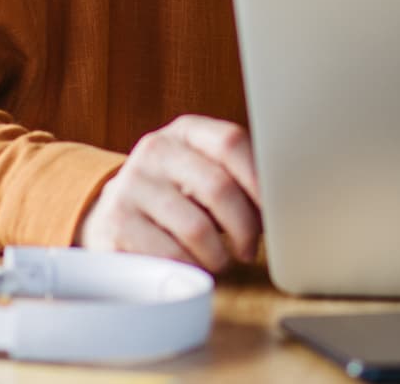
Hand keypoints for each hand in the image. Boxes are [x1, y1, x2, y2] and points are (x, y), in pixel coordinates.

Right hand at [76, 116, 262, 271]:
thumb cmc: (178, 196)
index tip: (276, 209)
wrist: (115, 214)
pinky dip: (191, 268)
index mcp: (187, 131)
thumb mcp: (204, 172)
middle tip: (249, 249)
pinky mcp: (117, 222)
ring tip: (220, 259)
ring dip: (218, 255)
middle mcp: (156, 149)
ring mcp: (132, 184)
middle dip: (245, 227)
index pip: (232, 142)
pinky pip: (171, 255)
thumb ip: (240, 176)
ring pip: (197, 228)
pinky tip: (192, 266)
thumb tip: (284, 202)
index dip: (260, 179)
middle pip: (218, 187)